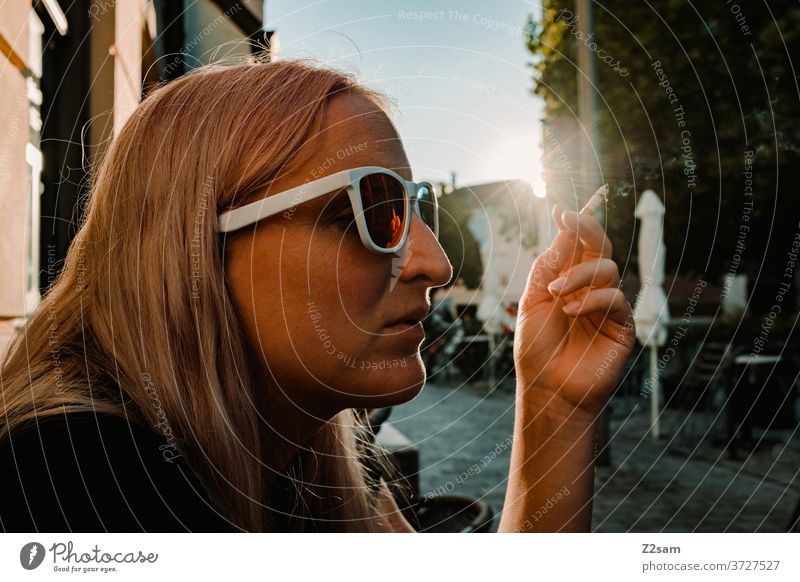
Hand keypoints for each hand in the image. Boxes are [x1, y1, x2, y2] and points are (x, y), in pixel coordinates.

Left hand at [514, 204, 634, 417]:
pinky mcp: (621, 324)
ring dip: (579, 274)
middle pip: (599, 246)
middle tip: (569, 220)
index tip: (562, 210)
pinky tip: (571, 311)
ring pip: (607, 267)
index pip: (577, 244)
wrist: (547, 388)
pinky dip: (591, 299)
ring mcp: (607, 305)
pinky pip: (615, 297)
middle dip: (586, 228)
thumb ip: (547, 267)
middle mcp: (590, 288)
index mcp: (567, 279)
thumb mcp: (532, 301)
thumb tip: (563, 229)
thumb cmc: (536, 348)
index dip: (575, 223)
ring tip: (557, 294)